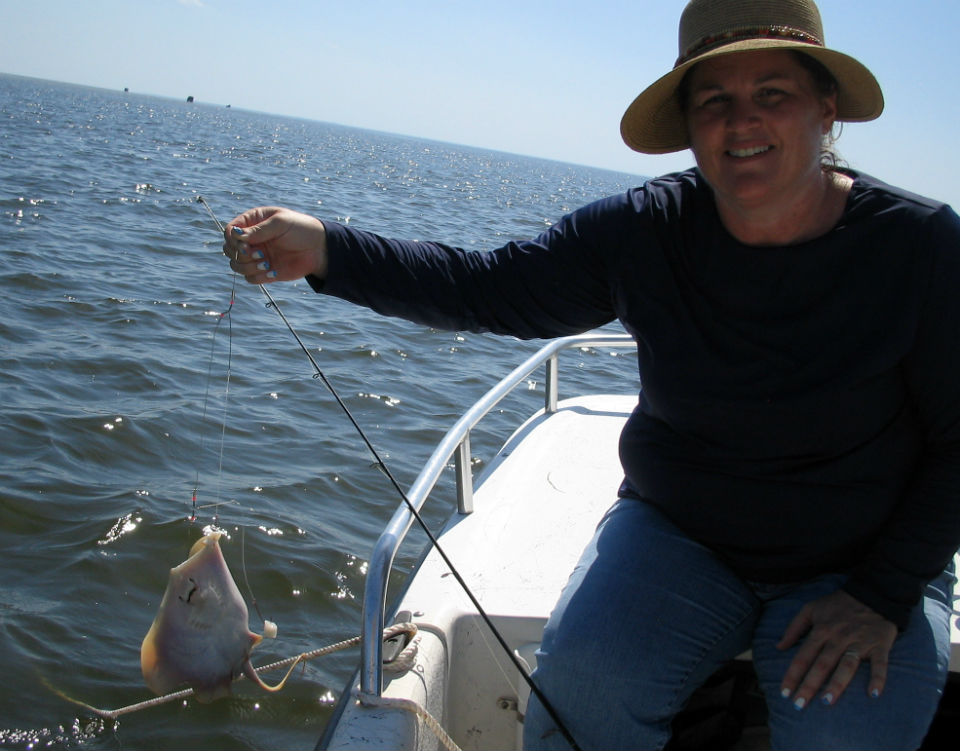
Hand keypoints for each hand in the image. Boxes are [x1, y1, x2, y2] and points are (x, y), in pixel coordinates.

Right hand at [223, 207, 327, 283]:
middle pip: (229, 250)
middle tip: (258, 253)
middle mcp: (251, 240)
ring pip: (236, 266)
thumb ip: (259, 230)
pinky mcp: (264, 271)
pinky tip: (272, 271)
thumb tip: (237, 236)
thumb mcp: (281, 223)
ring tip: (266, 262)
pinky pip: (250, 278)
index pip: (230, 231)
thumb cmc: (301, 229)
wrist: (319, 249)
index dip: (233, 239)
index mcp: (252, 222)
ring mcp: (256, 256)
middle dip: (240, 254)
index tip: (245, 244)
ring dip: (247, 266)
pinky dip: (257, 276)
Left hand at [777, 589, 896, 708]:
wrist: (872, 593)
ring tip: (826, 702)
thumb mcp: (810, 608)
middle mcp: (838, 638)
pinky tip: (873, 694)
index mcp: (821, 630)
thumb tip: (779, 647)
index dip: (792, 674)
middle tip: (799, 705)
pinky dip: (878, 678)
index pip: (803, 656)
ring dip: (837, 684)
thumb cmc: (838, 604)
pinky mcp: (880, 645)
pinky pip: (880, 664)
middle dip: (809, 685)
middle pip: (822, 664)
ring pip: (846, 666)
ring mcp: (859, 642)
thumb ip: (794, 628)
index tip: (784, 692)